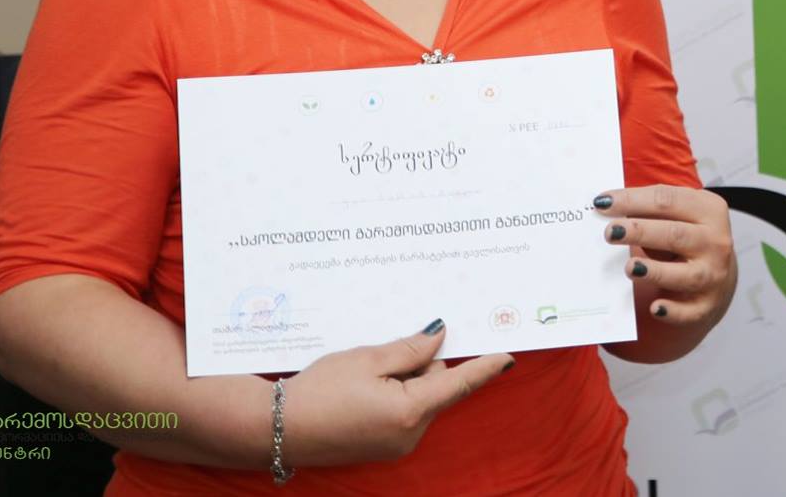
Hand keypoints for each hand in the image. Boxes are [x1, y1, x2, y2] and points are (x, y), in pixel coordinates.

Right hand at [278, 321, 510, 465]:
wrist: (276, 429)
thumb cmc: (319, 391)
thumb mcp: (367, 359)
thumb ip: (410, 349)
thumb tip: (440, 339)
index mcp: (410, 412)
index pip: (459, 383)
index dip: (485, 367)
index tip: (509, 355)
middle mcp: (410, 434)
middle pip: (436, 386)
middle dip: (420, 364)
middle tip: (386, 352)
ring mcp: (396, 445)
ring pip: (420, 398)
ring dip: (404, 379)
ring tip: (365, 373)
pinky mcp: (383, 447)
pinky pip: (403, 411)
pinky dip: (393, 394)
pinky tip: (363, 388)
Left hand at [596, 184, 736, 328]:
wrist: (717, 273)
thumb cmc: (687, 236)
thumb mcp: (679, 214)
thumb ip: (650, 211)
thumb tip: (608, 208)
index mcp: (709, 210)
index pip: (668, 201)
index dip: (633, 200)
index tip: (603, 202)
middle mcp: (715, 242)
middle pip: (675, 235)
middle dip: (641, 232)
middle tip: (610, 232)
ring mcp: (713, 276)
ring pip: (685, 274)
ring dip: (656, 272)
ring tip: (630, 267)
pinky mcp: (706, 305)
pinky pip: (689, 312)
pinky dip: (672, 311)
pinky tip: (655, 308)